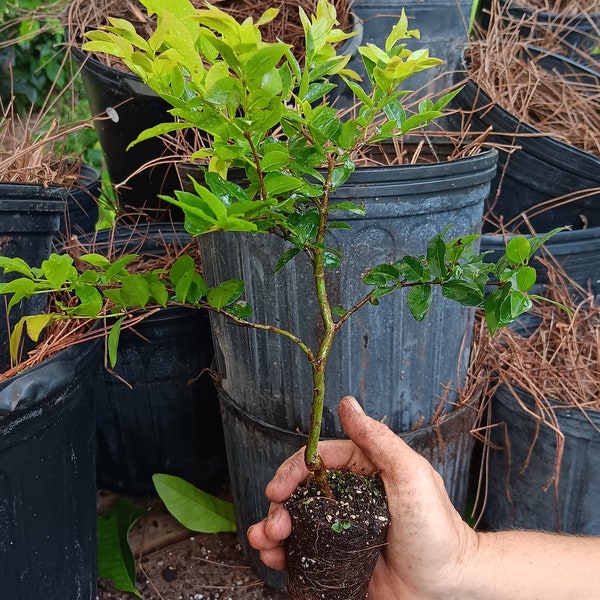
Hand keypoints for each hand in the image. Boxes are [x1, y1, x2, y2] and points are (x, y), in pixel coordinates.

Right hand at [247, 395, 477, 598]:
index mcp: (364, 472)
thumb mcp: (411, 476)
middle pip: (301, 492)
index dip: (292, 470)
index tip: (276, 489)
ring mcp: (341, 531)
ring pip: (296, 522)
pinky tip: (274, 558)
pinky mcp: (338, 560)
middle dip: (279, 505)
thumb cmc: (437, 529)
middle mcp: (349, 498)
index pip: (318, 460)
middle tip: (272, 525)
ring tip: (266, 543)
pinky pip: (304, 553)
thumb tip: (346, 403)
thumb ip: (378, 439)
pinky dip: (283, 554)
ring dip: (272, 528)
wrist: (449, 588)